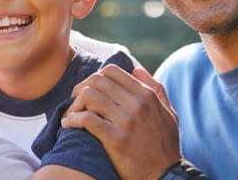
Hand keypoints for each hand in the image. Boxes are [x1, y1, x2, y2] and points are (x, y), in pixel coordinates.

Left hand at [62, 66, 180, 179]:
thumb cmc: (165, 146)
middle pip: (97, 81)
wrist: (165, 176)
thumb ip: (156, 89)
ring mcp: (127, 121)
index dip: (94, 78)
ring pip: (89, 96)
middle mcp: (138, 104)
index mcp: (147, 95)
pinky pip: (87, 119)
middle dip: (80, 89)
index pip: (111, 71)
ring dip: (74, 105)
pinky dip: (73, 120)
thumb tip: (136, 69)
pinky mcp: (117, 140)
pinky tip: (69, 125)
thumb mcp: (169, 114)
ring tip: (70, 116)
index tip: (87, 90)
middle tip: (74, 102)